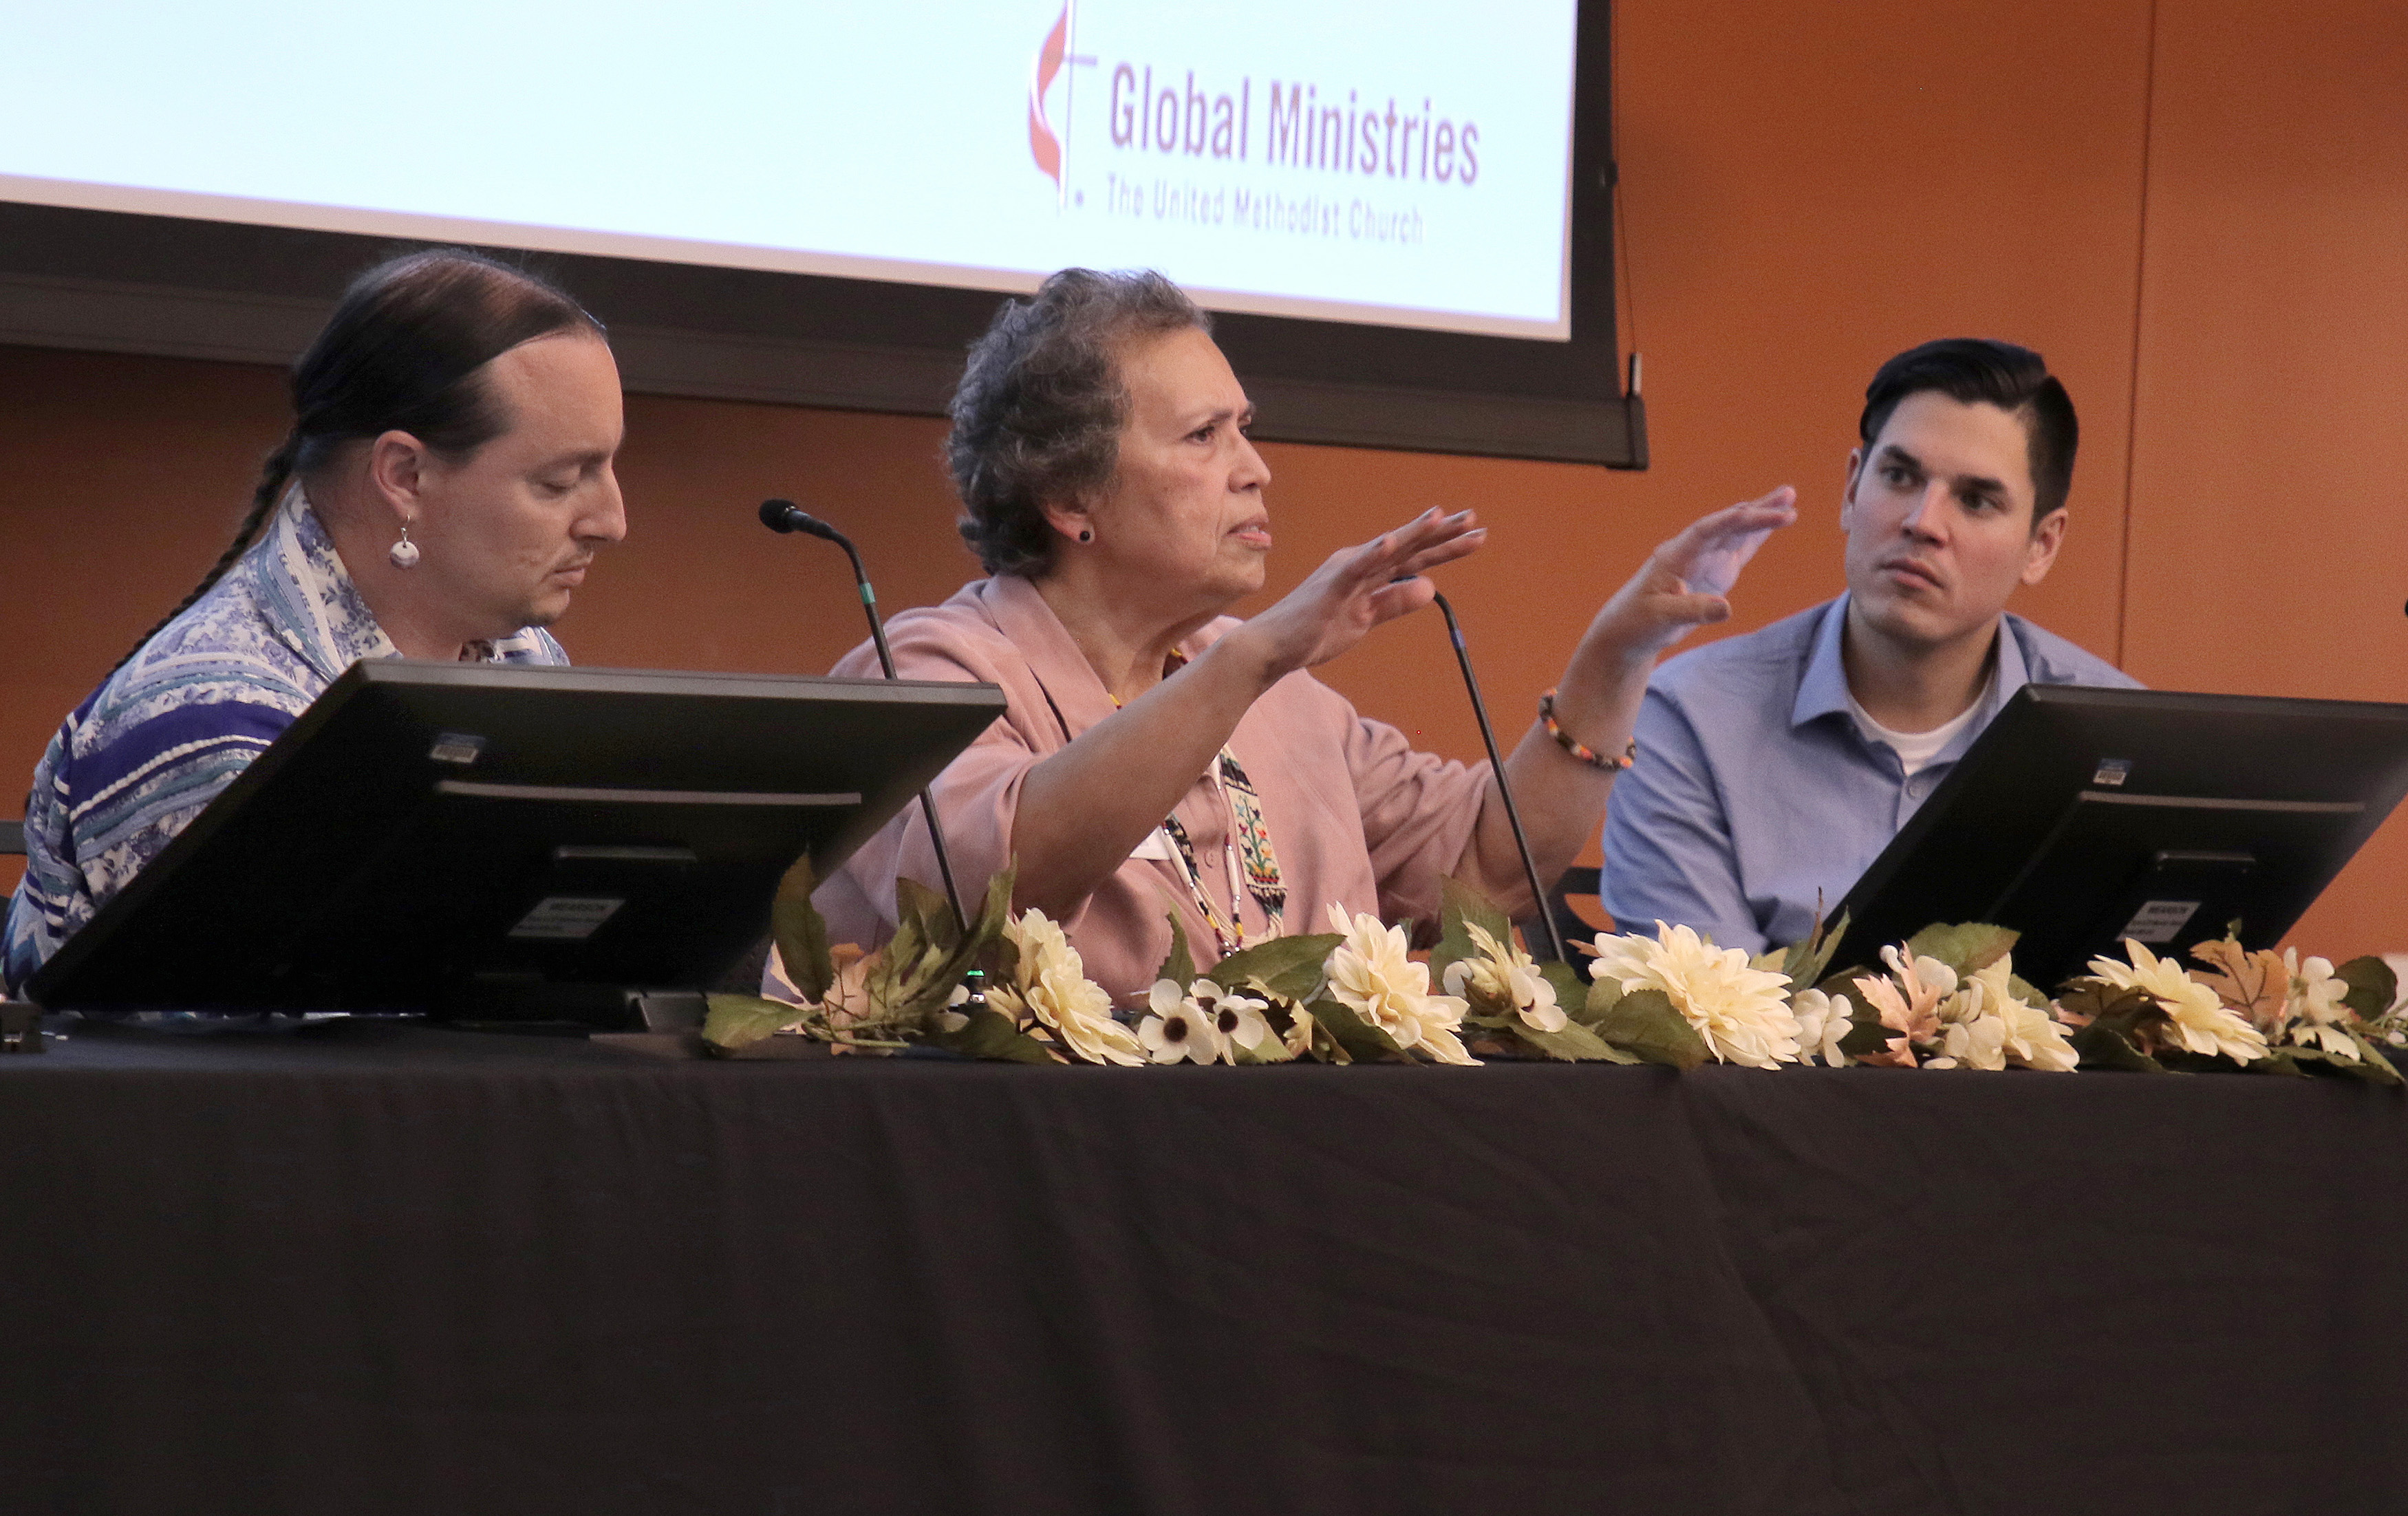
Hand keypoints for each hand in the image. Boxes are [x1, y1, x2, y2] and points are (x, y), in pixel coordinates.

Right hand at [1225, 508, 1485, 681]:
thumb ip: (1395, 602)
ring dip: (1413, 534)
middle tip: (1475, 519)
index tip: (1476, 535)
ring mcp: (1344, 573)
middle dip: (1442, 534)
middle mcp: (1359, 563)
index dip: (1446, 546)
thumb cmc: (1314, 632)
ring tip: (1440, 517)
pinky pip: (1354, 569)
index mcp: (1369, 572)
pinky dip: (1372, 555)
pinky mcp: (1329, 588)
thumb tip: (1431, 587)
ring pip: (1386, 551)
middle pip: (1408, 547)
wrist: (1271, 647)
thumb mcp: (1366, 620)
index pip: (1415, 557)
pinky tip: (1390, 542)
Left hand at [1584, 487, 1796, 662]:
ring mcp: (1704, 560)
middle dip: (1756, 511)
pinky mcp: (1714, 573)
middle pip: (1727, 524)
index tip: (1757, 512)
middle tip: (1788, 496)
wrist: (1628, 631)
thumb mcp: (1661, 619)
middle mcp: (1692, 551)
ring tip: (1789, 498)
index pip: (1707, 529)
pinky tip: (1774, 522)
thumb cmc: (1637, 622)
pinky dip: (1757, 535)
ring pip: (1736, 532)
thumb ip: (1692, 610)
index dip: (1732, 520)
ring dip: (1761, 516)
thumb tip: (1726, 607)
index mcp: (1675, 555)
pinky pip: (1739, 548)